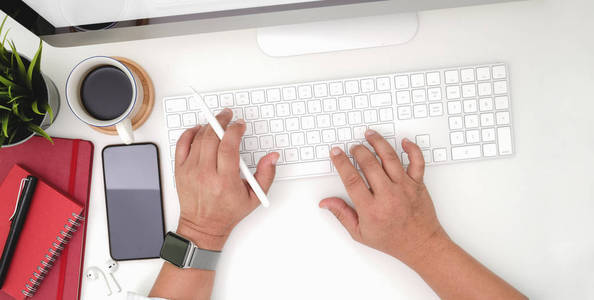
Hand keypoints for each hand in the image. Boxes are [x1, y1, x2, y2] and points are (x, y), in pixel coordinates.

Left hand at [174, 108, 278, 249]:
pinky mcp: (180, 171)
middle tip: (228, 117)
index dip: (235, 130)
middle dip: (221, 121)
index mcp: (225, 181)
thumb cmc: (227, 212)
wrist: (203, 226)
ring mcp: (190, 171)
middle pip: (212, 138)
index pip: (228, 146)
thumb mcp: (254, 196)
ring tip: (218, 123)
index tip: (240, 125)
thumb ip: (266, 174)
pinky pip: (182, 144)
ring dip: (209, 126)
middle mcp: (206, 175)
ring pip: (198, 138)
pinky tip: (199, 130)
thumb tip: (272, 156)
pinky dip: (190, 133)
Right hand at [320, 130, 446, 264]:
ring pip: (390, 158)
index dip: (341, 163)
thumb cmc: (392, 240)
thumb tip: (326, 202)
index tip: (336, 153)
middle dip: (358, 150)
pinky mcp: (418, 184)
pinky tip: (404, 142)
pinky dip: (412, 149)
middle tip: (352, 147)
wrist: (420, 245)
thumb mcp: (360, 233)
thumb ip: (342, 214)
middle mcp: (388, 196)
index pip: (352, 179)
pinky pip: (417, 161)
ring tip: (369, 134)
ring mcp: (405, 188)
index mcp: (371, 209)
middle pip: (369, 164)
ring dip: (378, 142)